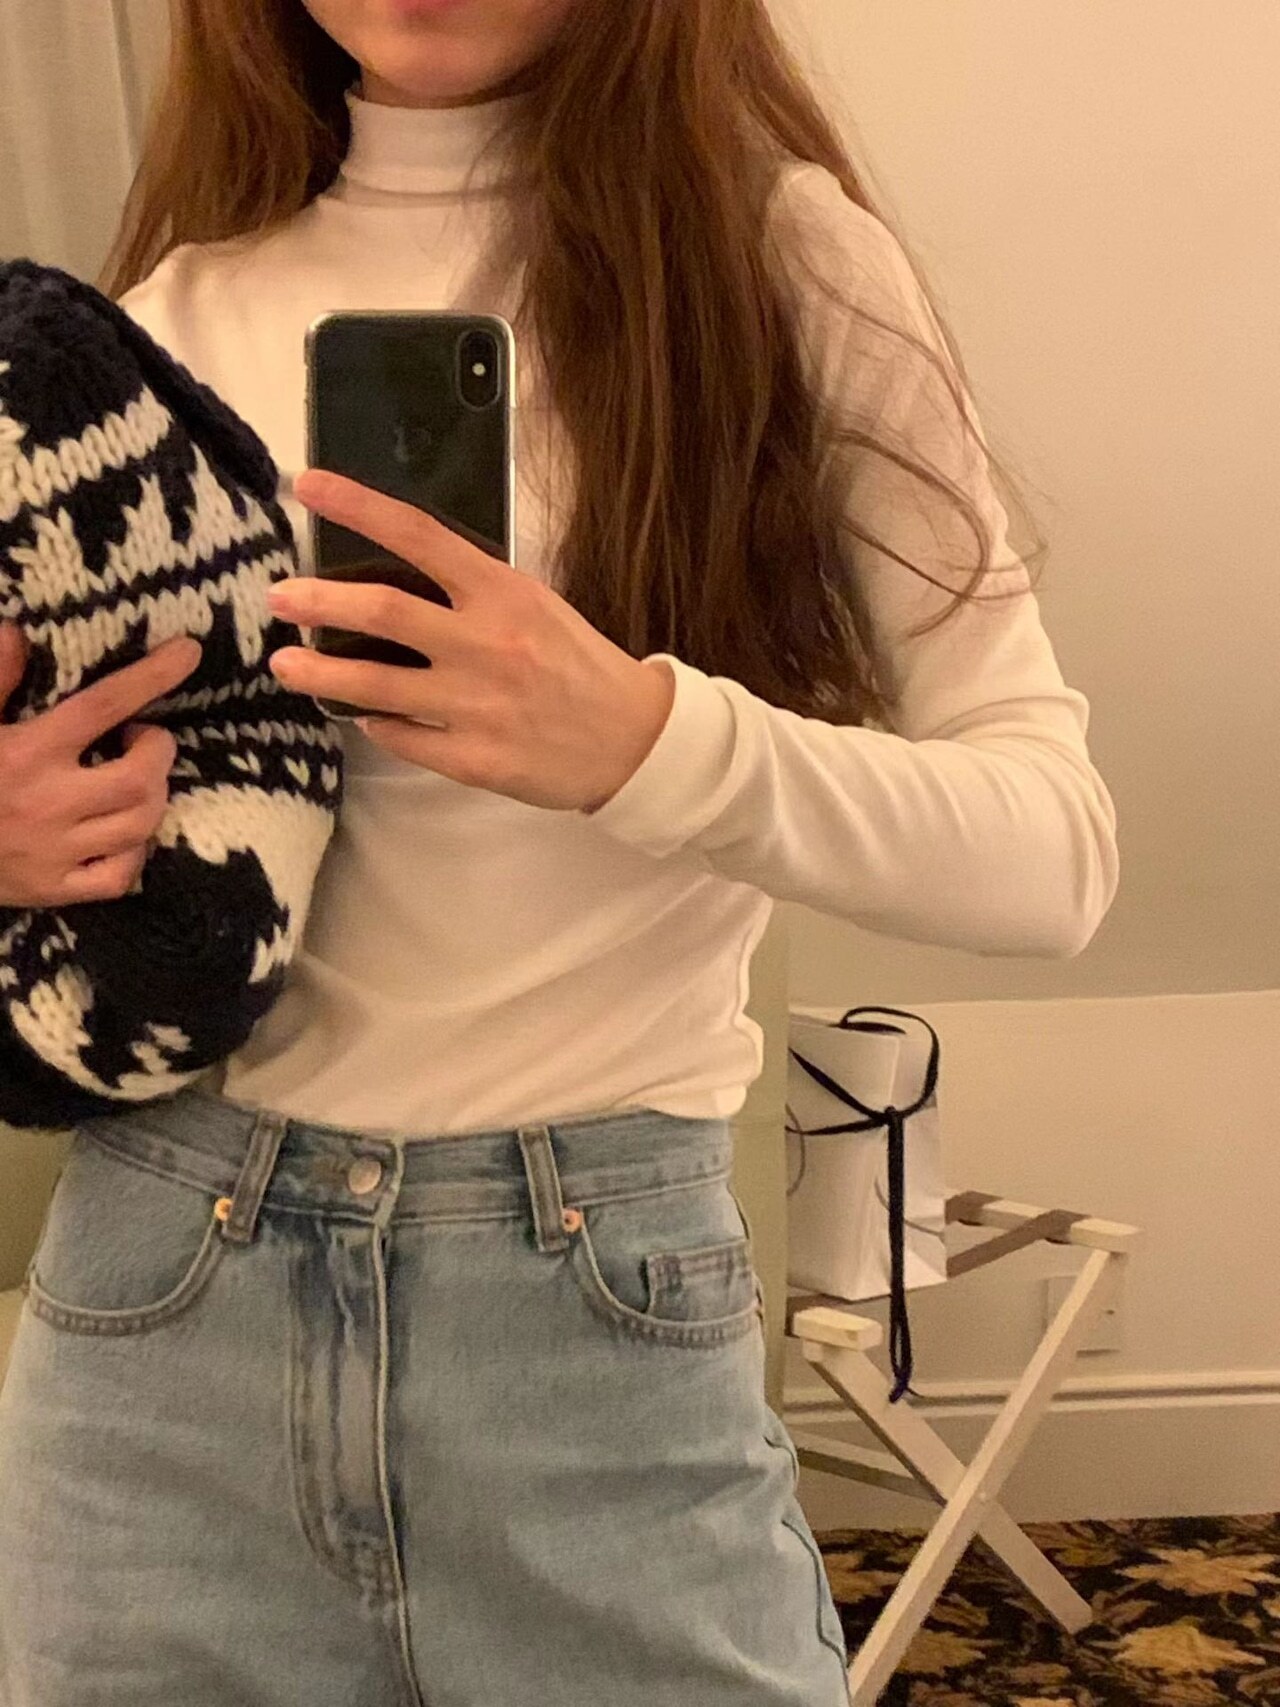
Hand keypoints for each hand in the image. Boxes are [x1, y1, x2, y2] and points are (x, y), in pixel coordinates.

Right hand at [0, 626, 202, 906]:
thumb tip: (17, 631)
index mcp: (26, 753)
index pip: (102, 705)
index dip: (150, 676)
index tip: (188, 652)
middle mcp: (48, 803)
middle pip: (140, 777)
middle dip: (158, 751)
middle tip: (144, 739)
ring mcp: (55, 853)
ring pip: (140, 823)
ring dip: (153, 795)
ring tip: (135, 779)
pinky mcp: (54, 891)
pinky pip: (121, 875)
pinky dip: (135, 852)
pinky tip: (122, 833)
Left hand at [267, 470, 675, 812]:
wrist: (632, 742)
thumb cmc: (579, 665)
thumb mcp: (536, 606)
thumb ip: (474, 591)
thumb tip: (398, 574)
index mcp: (503, 593)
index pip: (418, 535)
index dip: (358, 507)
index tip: (308, 486)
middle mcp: (485, 644)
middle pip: (381, 611)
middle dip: (317, 601)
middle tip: (278, 597)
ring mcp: (476, 706)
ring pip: (375, 685)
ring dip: (320, 673)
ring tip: (285, 665)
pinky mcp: (473, 760)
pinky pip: (402, 738)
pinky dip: (374, 723)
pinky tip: (360, 715)